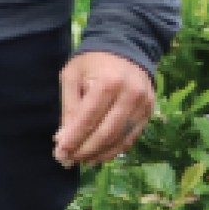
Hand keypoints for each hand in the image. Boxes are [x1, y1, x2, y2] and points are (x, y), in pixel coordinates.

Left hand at [55, 49, 155, 165]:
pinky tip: (99, 156)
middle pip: (106, 132)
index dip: (74, 139)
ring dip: (99, 154)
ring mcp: (143, 105)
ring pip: (120, 139)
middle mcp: (130, 95)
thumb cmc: (92, 62)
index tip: (59, 153)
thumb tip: (63, 139)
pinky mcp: (149, 112)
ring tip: (82, 161)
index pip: (88, 119)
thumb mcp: (72, 77)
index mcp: (108, 83)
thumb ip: (69, 107)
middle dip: (85, 150)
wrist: (126, 48)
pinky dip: (115, 150)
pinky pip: (131, 137)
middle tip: (67, 160)